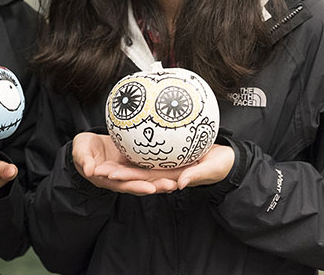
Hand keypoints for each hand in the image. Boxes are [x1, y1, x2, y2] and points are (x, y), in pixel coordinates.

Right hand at [71, 132, 178, 194]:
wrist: (87, 147)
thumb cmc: (82, 150)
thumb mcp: (80, 153)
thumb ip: (85, 161)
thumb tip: (89, 170)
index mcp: (109, 179)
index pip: (125, 184)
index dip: (137, 187)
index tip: (150, 188)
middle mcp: (122, 178)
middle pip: (142, 183)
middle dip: (157, 185)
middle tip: (174, 184)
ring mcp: (129, 171)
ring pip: (149, 176)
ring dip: (164, 178)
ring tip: (181, 177)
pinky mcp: (134, 163)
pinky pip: (150, 166)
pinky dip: (162, 167)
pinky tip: (177, 164)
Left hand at [97, 143, 235, 189]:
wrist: (227, 159)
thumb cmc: (220, 166)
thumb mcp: (210, 170)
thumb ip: (196, 175)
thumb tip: (179, 184)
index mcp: (171, 178)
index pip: (144, 178)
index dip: (126, 177)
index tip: (109, 174)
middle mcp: (164, 172)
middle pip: (135, 172)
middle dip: (116, 172)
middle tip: (96, 168)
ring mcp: (165, 164)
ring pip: (139, 163)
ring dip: (121, 164)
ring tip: (101, 160)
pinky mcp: (168, 156)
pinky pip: (150, 152)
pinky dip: (136, 148)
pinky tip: (123, 139)